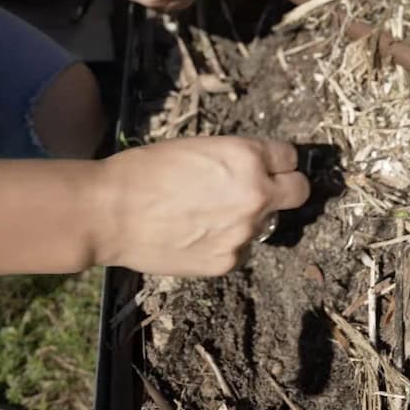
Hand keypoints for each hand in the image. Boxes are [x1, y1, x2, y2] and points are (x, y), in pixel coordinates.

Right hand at [92, 137, 309, 275]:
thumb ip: (234, 160)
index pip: (289, 157)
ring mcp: (244, 233)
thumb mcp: (196, 148)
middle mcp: (255, 195)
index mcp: (247, 157)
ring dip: (248, 219)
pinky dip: (225, 244)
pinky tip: (194, 236)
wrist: (110, 212)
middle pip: (299, 192)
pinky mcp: (228, 261)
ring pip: (266, 224)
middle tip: (262, 192)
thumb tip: (255, 171)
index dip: (278, 161)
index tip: (271, 167)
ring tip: (206, 216)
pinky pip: (240, 250)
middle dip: (285, 189)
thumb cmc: (143, 172)